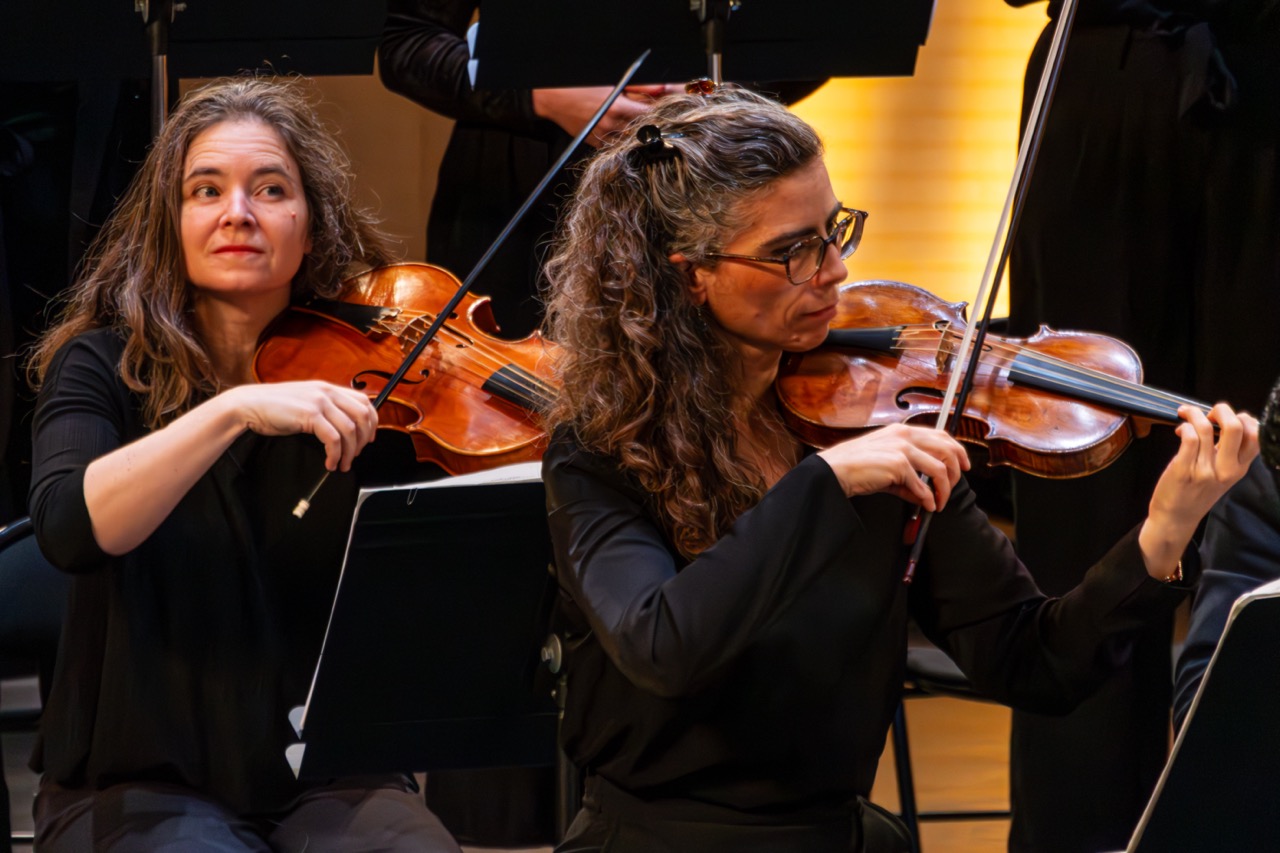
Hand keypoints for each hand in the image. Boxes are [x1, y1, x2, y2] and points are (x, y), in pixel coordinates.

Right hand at [227, 381, 378, 471]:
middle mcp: (327, 392)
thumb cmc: (275, 407)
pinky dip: (335, 454)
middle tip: (356, 454)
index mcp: (328, 388)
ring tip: (342, 464)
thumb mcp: (306, 402)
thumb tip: (344, 425)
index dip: (372, 422)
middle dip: (364, 439)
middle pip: (363, 415)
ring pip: (350, 430)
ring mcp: (319, 402)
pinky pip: (333, 439)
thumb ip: (325, 407)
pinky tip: (330, 462)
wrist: (249, 405)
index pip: (364, 401)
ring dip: (350, 452)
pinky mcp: (309, 415)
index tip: (368, 438)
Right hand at [531, 85, 667, 146]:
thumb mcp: (612, 80)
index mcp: (618, 108)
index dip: (662, 114)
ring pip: (630, 140)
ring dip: (636, 133)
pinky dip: (621, 138)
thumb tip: (661, 87)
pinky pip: (615, 144)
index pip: (650, 115)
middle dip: (651, 124)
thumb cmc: (580, 85)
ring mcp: (603, 137)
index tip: (668, 113)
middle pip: (642, 130)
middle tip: (657, 120)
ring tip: (638, 125)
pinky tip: (621, 129)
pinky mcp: (595, 143)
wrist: (553, 98)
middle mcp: (611, 125)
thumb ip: (640, 86)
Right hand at [817, 423, 969, 510]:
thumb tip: (926, 495)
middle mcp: (905, 436)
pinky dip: (928, 498)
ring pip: (940, 469)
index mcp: (902, 431)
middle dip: (956, 472)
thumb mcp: (887, 468)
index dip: (958, 452)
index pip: (941, 436)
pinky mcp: (898, 464)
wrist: (836, 471)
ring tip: (939, 502)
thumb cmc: (856, 467)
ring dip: (944, 490)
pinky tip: (926, 505)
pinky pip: (922, 486)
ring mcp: (902, 448)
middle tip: (951, 488)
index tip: (964, 467)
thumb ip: (909, 478)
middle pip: (947, 450)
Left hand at [1139, 403, 1259, 576]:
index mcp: (1239, 469)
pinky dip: (1184, 426)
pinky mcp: (1183, 469)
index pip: (1256, 437)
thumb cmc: (1196, 493)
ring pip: (1207, 428)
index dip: (1245, 419)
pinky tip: (1180, 429)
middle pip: (1236, 427)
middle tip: (1210, 412)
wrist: (1176, 518)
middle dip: (1223, 409)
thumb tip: (1227, 421)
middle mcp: (1226, 469)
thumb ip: (1228, 453)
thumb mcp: (1222, 476)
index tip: (1228, 417)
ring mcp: (1205, 470)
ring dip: (1195, 413)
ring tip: (1187, 414)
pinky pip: (1189, 438)